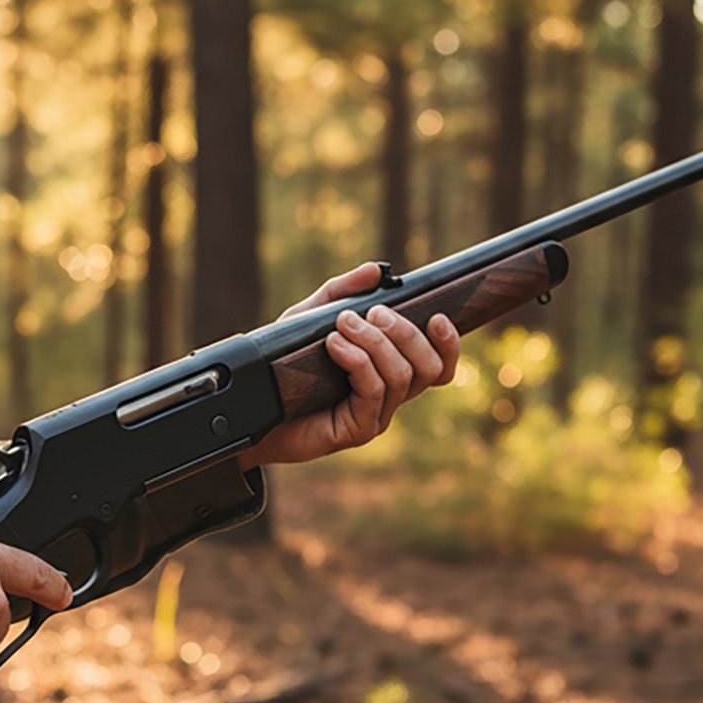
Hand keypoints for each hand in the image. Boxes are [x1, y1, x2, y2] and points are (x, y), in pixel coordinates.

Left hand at [240, 262, 460, 468]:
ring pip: (402, 377)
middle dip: (405, 333)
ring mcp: (375, 416)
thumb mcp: (310, 318)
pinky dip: (357, 361)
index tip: (437, 316)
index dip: (449, 344)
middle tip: (372, 313)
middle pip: (429, 368)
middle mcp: (390, 396)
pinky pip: (373, 391)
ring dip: (376, 343)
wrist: (254, 404)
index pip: (439, 365)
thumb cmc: (284, 364)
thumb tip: (377, 271)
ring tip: (343, 325)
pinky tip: (334, 346)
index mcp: (389, 371)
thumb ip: (341, 293)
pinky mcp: (357, 430)